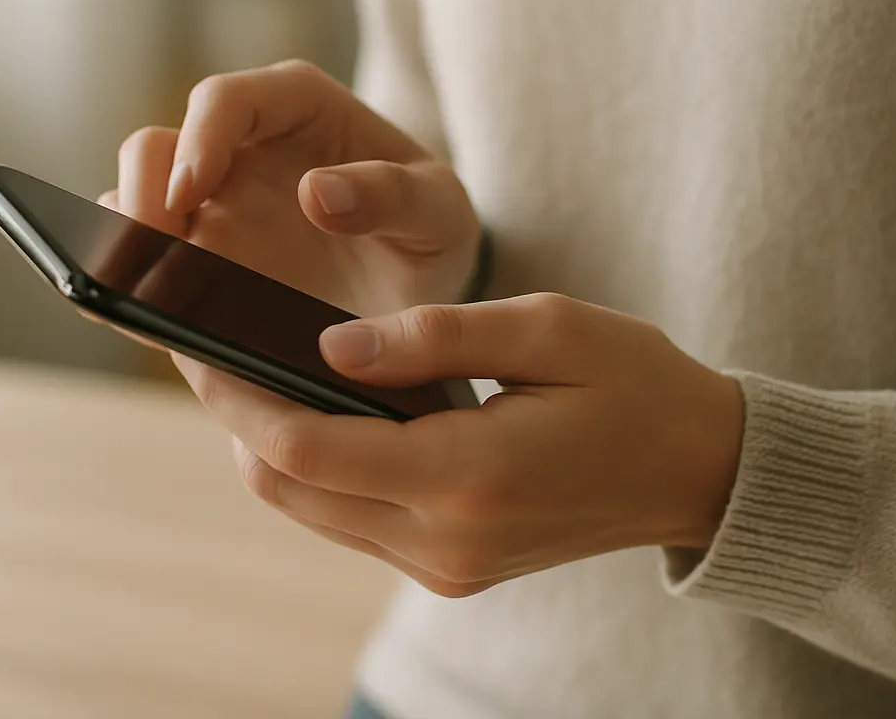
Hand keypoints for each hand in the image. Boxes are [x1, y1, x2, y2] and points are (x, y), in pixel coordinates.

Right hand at [102, 60, 479, 316]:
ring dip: (127, 243)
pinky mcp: (199, 258)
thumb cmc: (429, 229)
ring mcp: (212, 206)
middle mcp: (239, 149)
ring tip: (146, 292)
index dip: (198, 139)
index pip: (226, 100)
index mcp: (297, 107)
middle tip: (157, 249)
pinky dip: (134, 286)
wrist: (419, 285)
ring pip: (132, 204)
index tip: (193, 192)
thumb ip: (394, 195)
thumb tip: (316, 192)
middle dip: (144, 194)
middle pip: (156, 149)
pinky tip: (151, 319)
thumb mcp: (439, 211)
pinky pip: (143, 264)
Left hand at [173, 293, 744, 597]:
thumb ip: (432, 337)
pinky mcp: (450, 566)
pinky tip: (319, 411)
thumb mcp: (546, 329)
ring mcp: (444, 565)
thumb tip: (331, 346)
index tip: (199, 342)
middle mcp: (444, 541)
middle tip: (211, 348)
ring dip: (273, 446)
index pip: (308, 449)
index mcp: (468, 476)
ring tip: (254, 370)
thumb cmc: (632, 381)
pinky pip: (350, 518)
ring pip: (311, 510)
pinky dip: (317, 468)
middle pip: (290, 489)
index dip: (241, 397)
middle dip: (239, 420)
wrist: (696, 470)